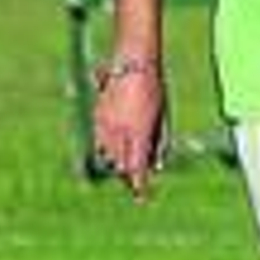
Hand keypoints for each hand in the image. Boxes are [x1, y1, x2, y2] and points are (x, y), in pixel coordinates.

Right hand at [91, 58, 166, 200]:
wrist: (133, 62)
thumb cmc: (155, 89)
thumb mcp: (162, 117)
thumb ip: (158, 142)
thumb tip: (156, 166)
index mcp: (137, 133)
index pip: (135, 168)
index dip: (138, 185)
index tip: (141, 197)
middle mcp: (118, 132)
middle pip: (120, 165)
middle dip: (128, 176)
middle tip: (135, 185)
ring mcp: (105, 124)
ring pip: (107, 155)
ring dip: (117, 164)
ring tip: (125, 168)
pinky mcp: (97, 116)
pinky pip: (100, 141)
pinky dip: (108, 149)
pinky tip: (114, 151)